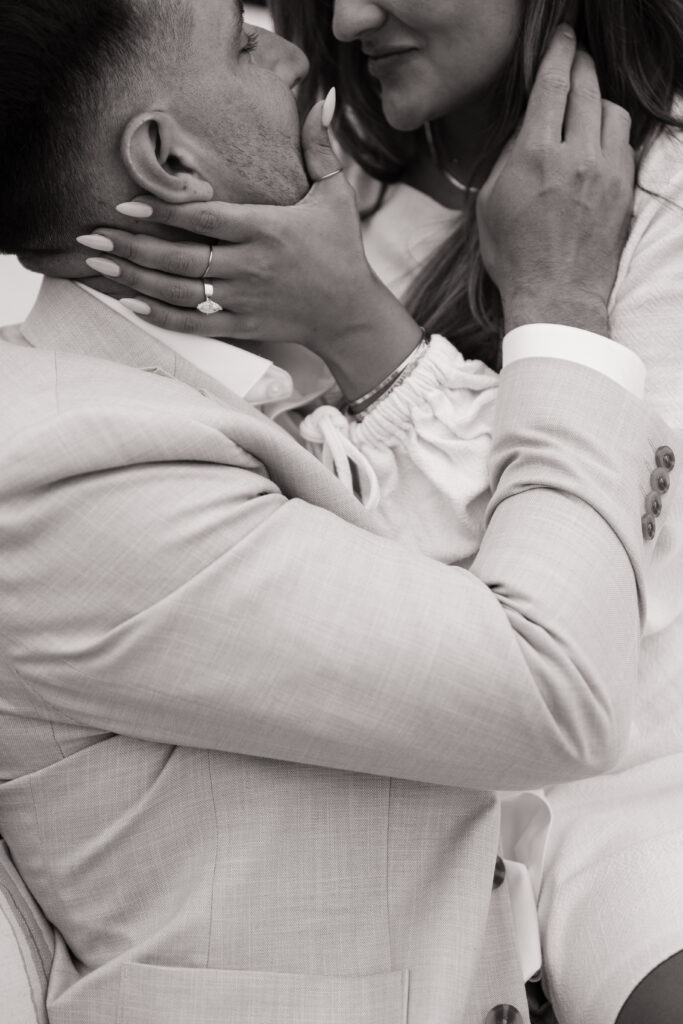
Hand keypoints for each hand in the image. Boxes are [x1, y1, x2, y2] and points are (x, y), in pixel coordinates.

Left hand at [79, 96, 421, 399]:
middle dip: (133, 247)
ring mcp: (245, 299)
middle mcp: (252, 266)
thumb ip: (319, 149)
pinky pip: (196, 324)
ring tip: (99, 266)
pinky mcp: (243, 326)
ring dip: (137, 279)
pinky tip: (131, 304)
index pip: (206, 218)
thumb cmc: (341, 250)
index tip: (126, 203)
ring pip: (182, 291)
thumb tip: (322, 98)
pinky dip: (162, 317)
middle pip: (182, 257)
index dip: (164, 210)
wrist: (350, 313)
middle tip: (92, 238)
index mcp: (268, 230)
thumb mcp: (335, 196)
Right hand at [476, 25, 635, 335]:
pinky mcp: (624, 190)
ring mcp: (607, 173)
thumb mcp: (491, 203)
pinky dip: (612, 132)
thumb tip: (528, 128)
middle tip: (575, 56)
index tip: (563, 36)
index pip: (554, 85)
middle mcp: (576, 157)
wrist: (555, 295)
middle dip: (581, 64)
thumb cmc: (514, 256)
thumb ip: (510, 158)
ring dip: (598, 99)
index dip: (559, 52)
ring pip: (612, 111)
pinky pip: (625, 143)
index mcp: (536, 156)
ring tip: (586, 104)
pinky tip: (600, 139)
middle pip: (587, 88)